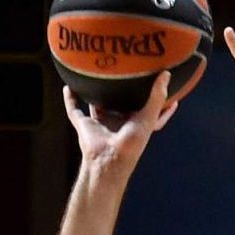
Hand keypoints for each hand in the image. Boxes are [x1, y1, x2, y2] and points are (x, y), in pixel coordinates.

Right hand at [64, 72, 178, 170]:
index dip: (155, 100)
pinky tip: (68, 86)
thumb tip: (166, 74)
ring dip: (94, 94)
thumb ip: (157, 97)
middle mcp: (117, 122)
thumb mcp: (148, 118)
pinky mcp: (84, 125)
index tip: (162, 86)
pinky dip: (69, 99)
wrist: (108, 160)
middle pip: (119, 105)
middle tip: (125, 74)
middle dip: (121, 93)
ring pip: (96, 105)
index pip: (146, 110)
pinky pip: (74, 110)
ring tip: (96, 76)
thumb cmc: (132, 144)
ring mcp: (99, 124)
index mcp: (134, 123)